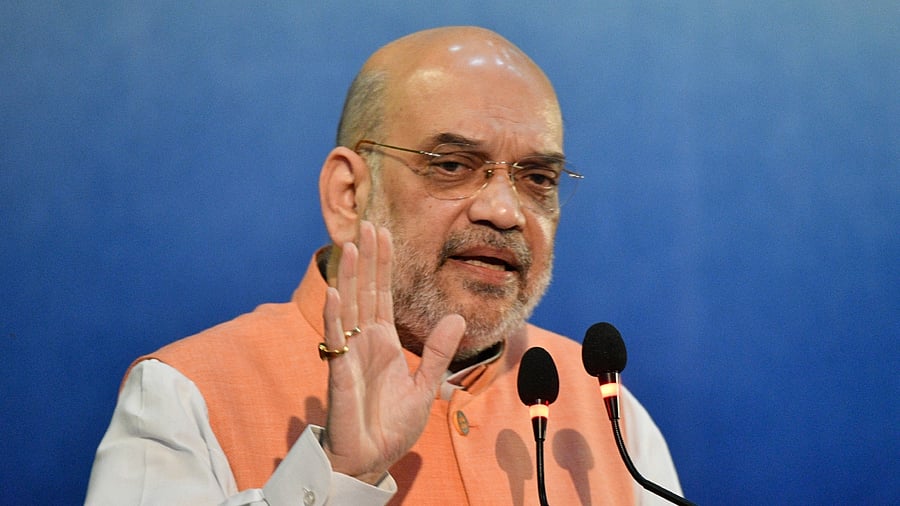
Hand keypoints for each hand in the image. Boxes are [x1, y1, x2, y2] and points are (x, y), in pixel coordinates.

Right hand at [320, 220, 465, 482]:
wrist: (372, 460)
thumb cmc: (391, 427)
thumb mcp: (425, 387)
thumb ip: (438, 352)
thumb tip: (456, 317)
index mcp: (382, 344)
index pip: (382, 295)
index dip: (383, 265)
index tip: (383, 234)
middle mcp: (364, 343)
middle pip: (364, 292)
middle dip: (366, 259)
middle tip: (367, 224)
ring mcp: (350, 355)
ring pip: (348, 307)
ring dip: (349, 277)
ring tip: (352, 246)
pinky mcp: (341, 374)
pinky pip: (337, 340)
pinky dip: (335, 316)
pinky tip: (335, 292)